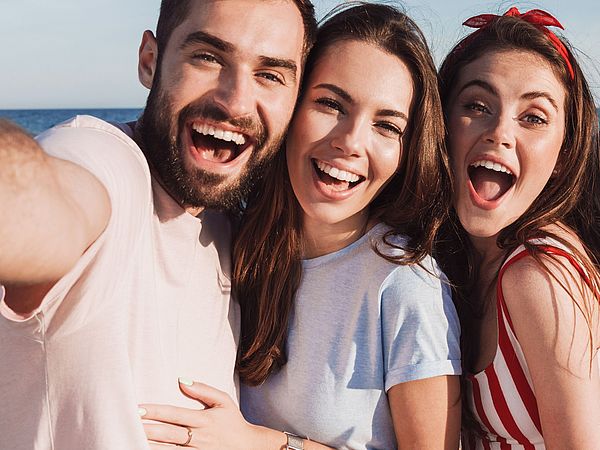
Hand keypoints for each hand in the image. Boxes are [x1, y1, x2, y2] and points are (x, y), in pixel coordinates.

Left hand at [139, 379, 260, 448]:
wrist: (248, 448)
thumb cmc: (232, 421)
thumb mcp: (223, 401)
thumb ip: (203, 390)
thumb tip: (181, 380)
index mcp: (205, 420)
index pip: (175, 414)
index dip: (156, 412)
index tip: (138, 408)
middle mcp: (199, 437)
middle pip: (168, 434)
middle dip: (147, 429)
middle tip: (128, 423)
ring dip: (149, 445)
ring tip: (131, 438)